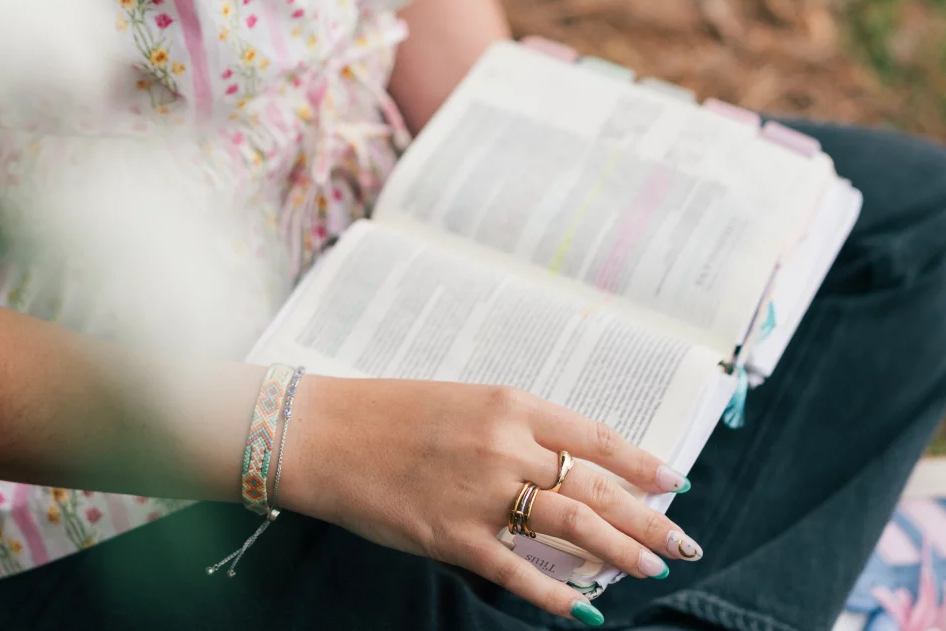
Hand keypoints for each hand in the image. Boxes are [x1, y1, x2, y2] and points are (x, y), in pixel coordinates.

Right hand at [277, 377, 702, 621]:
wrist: (327, 433)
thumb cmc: (395, 412)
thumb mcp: (467, 401)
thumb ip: (519, 428)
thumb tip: (573, 464)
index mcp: (510, 403)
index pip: (595, 437)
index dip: (641, 462)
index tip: (677, 480)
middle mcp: (504, 445)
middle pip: (594, 487)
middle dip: (647, 518)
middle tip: (684, 541)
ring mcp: (480, 493)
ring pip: (571, 528)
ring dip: (618, 552)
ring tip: (652, 568)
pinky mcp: (453, 537)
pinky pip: (519, 574)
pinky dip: (558, 597)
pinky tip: (587, 612)